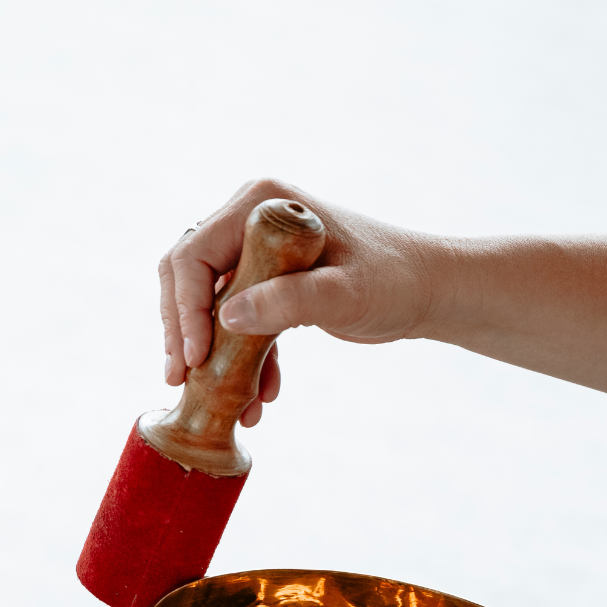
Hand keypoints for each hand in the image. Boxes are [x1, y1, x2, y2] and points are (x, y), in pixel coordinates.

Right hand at [158, 178, 446, 425]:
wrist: (426, 291)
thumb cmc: (393, 282)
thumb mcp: (342, 295)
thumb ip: (288, 302)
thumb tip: (226, 318)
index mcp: (261, 206)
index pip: (195, 254)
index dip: (186, 308)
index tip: (194, 358)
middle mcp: (251, 218)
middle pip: (188, 275)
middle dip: (183, 331)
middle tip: (181, 381)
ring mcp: (258, 249)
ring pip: (208, 301)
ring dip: (211, 352)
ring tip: (219, 401)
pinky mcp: (269, 278)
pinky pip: (238, 318)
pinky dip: (242, 357)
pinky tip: (260, 396)